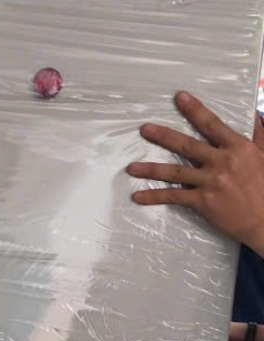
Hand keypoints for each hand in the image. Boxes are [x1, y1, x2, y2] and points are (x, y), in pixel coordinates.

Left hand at [127, 92, 263, 255]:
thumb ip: (260, 134)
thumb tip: (257, 114)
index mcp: (238, 147)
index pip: (212, 124)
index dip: (194, 110)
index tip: (179, 97)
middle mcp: (221, 162)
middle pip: (187, 145)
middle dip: (164, 136)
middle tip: (144, 129)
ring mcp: (210, 182)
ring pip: (175, 172)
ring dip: (151, 169)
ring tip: (131, 167)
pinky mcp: (202, 201)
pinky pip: (173, 197)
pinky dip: (154, 197)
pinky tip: (137, 197)